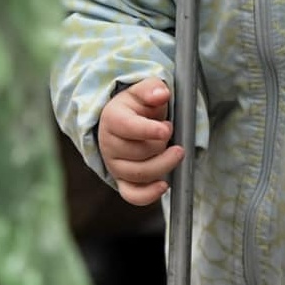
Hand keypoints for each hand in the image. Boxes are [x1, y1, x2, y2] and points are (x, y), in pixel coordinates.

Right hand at [98, 79, 184, 205]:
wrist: (127, 121)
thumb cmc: (138, 106)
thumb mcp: (144, 91)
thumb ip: (153, 89)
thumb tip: (161, 94)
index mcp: (112, 119)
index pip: (127, 127)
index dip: (148, 130)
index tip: (166, 129)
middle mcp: (108, 145)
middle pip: (138, 153)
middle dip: (161, 144)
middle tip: (169, 131)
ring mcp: (114, 165)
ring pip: (139, 174)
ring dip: (164, 165)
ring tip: (176, 151)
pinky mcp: (122, 181)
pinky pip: (132, 195)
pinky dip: (149, 194)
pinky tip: (164, 185)